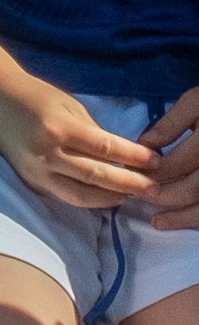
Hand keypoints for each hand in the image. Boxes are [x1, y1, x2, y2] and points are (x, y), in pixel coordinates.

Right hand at [0, 78, 155, 211]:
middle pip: (97, 176)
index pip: (105, 148)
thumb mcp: (68, 104)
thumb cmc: (35, 96)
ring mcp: (36, 171)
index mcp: (58, 127)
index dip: (134, 157)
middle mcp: (46, 152)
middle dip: (130, 183)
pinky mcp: (30, 182)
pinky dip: (88, 200)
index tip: (156, 161)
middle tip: (153, 188)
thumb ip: (93, 131)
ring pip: (81, 195)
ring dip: (110, 198)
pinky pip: (65, 196)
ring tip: (131, 196)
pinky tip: (105, 197)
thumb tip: (121, 155)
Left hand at [140, 89, 198, 227]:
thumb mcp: (197, 102)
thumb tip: (145, 144)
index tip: (132, 173)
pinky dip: (197, 218)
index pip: (177, 162)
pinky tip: (184, 221)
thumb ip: (172, 122)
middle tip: (139, 197)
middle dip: (163, 195)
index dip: (153, 171)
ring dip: (182, 217)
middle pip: (193, 188)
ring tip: (157, 222)